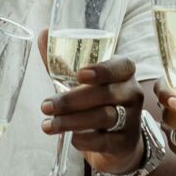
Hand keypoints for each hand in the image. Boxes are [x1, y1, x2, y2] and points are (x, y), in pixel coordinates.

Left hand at [39, 46, 145, 175]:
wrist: (118, 140)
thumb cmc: (96, 102)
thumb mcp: (81, 81)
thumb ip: (62, 61)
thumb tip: (43, 33)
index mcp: (123, 72)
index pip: (121, 66)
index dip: (102, 70)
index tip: (79, 74)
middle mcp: (133, 93)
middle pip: (105, 94)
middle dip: (72, 100)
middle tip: (45, 105)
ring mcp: (132, 119)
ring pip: (104, 117)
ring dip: (72, 121)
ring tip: (48, 125)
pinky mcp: (126, 142)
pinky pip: (105, 141)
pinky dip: (85, 140)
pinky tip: (70, 139)